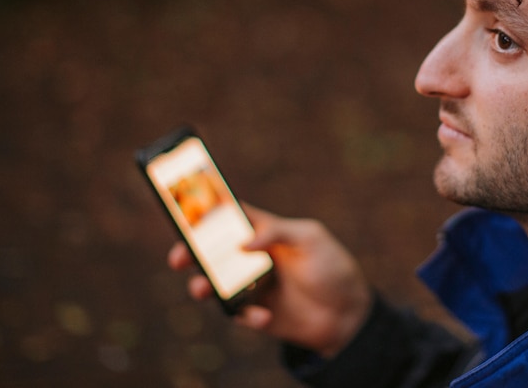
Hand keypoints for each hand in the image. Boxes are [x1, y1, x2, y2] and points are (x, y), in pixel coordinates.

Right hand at [167, 204, 372, 356]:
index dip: (206, 211)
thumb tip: (243, 242)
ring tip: (203, 289)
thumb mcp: (310, 239)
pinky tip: (264, 316)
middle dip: (190, 253)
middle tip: (178, 258)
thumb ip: (277, 233)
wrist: (348, 313)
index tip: (184, 211)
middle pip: (212, 251)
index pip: (230, 216)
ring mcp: (253, 284)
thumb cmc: (332, 267)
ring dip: (203, 286)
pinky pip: (238, 313)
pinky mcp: (256, 311)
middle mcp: (254, 256)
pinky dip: (246, 314)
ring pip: (215, 284)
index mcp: (266, 231)